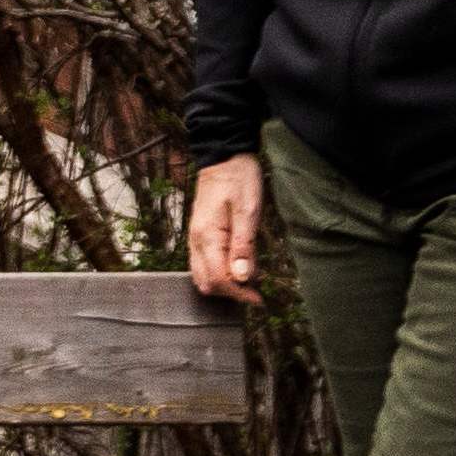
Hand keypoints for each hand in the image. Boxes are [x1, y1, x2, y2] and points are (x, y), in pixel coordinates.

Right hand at [187, 155, 263, 305]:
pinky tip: (239, 267)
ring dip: (225, 284)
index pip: (217, 279)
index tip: (260, 299)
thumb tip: (241, 277)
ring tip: (250, 281)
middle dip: (230, 292)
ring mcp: (195, 238)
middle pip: (205, 282)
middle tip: (256, 292)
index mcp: (206, 236)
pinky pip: (204, 263)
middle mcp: (195, 241)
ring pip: (202, 275)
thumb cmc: (239, 180)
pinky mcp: (200, 235)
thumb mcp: (247, 211)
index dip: (238, 293)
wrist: (224, 157)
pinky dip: (220, 273)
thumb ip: (243, 246)